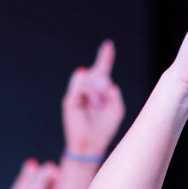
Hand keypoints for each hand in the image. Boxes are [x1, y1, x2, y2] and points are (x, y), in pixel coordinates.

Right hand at [63, 40, 127, 155]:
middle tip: (107, 90)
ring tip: (100, 103)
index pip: (101, 70)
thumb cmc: (105, 128)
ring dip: (97, 87)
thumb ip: (113, 93)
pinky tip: (96, 105)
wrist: (92, 144)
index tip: (108, 45)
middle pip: (94, 70)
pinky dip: (92, 94)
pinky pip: (81, 87)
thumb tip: (103, 81)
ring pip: (86, 75)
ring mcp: (77, 94)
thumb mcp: (117, 108)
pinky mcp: (70, 100)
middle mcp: (87, 90)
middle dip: (102, 74)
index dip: (105, 57)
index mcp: (100, 92)